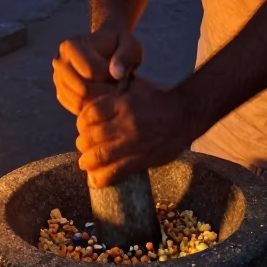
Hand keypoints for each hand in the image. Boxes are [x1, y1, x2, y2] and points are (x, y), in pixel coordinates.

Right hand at [52, 26, 143, 115]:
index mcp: (71, 46)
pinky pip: (75, 108)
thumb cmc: (120, 46)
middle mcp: (59, 62)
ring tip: (114, 92)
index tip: (125, 76)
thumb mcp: (130, 46)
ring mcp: (58, 78)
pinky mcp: (61, 91)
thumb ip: (126, 56)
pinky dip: (92, 107)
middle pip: (82, 89)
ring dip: (99, 101)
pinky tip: (106, 97)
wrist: (107, 47)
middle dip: (105, 93)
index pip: (91, 71)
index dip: (112, 78)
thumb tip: (116, 74)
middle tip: (122, 90)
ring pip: (78, 102)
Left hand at [76, 77, 196, 187]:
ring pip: (99, 156)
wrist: (185, 114)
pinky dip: (101, 178)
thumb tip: (88, 96)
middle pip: (91, 137)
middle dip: (82, 143)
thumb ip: (112, 92)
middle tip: (83, 146)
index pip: (89, 115)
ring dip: (87, 162)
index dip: (81, 123)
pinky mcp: (142, 159)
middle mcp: (127, 122)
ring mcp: (134, 142)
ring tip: (86, 163)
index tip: (82, 128)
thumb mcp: (133, 87)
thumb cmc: (155, 99)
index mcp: (122, 103)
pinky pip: (115, 172)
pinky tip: (95, 179)